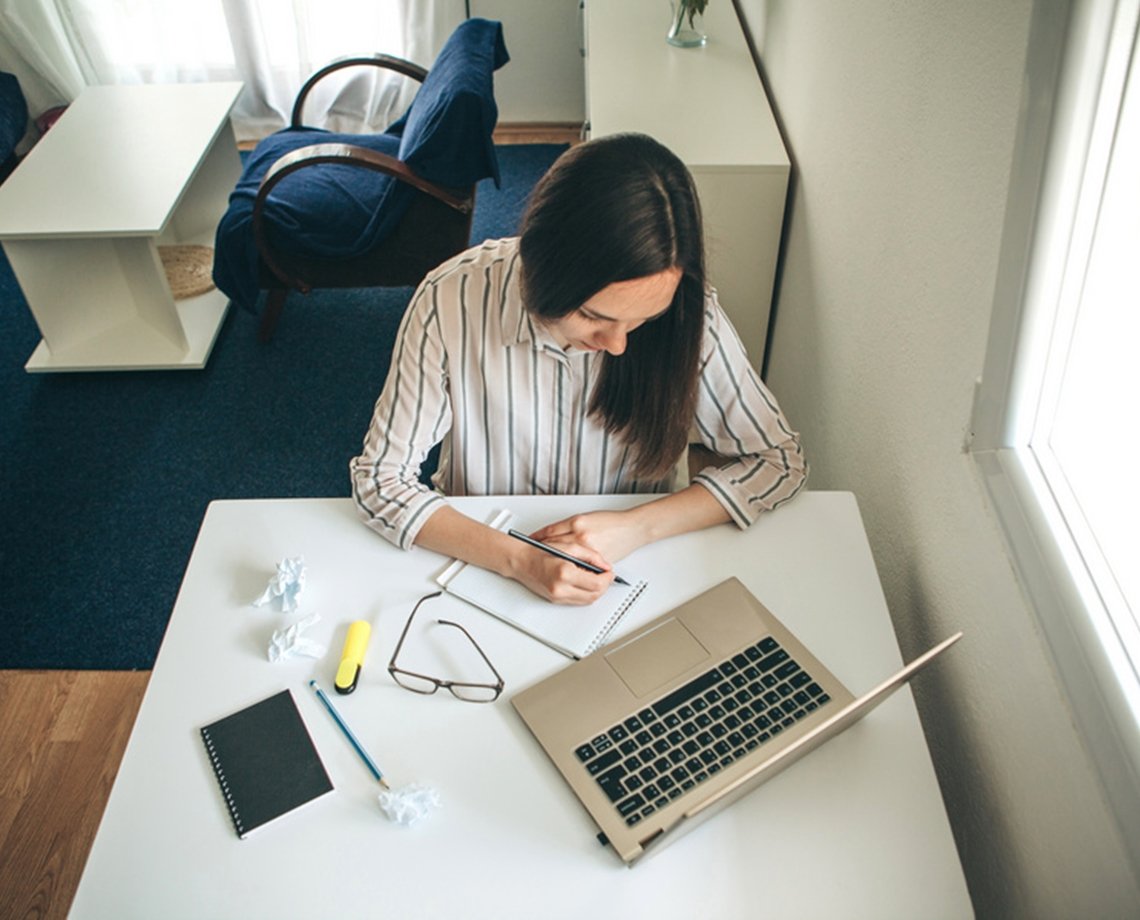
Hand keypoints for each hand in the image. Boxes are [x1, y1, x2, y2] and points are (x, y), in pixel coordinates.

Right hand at [507, 536, 615, 604]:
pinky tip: (586, 583)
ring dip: (596, 592)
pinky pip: (577, 601)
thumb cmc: (540, 552)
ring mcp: (557, 596)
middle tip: (606, 576)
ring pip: (587, 600)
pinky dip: (585, 594)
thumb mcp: (569, 547)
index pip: (596, 583)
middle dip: (604, 586)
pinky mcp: (555, 600)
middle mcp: (561, 588)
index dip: (607, 579)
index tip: (610, 572)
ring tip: (597, 579)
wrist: (521, 561)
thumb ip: (591, 556)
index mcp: (565, 573)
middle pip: (594, 595)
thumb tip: (605, 566)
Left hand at [529, 510, 649, 565]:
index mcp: (577, 523)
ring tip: (545, 566)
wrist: (632, 529)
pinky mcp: (596, 561)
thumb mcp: (587, 519)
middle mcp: (580, 536)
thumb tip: (552, 536)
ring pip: (565, 560)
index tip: (528, 543)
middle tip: (531, 556)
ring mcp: (588, 550)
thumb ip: (569, 527)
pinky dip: (571, 570)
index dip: (537, 538)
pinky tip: (565, 572)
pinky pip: (578, 569)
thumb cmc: (612, 523)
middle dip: (541, 552)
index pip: (549, 532)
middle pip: (553, 546)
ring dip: (554, 563)